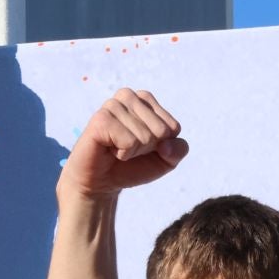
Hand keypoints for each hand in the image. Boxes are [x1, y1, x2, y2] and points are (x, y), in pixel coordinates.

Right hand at [58, 88, 188, 198]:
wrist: (102, 182)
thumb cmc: (133, 165)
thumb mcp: (166, 160)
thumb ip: (179, 150)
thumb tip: (166, 145)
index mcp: (145, 99)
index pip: (173, 128)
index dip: (162, 146)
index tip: (143, 147)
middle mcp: (128, 96)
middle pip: (160, 131)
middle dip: (148, 149)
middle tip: (128, 149)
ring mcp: (112, 105)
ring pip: (145, 136)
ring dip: (133, 152)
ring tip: (117, 148)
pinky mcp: (100, 119)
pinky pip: (128, 141)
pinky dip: (123, 153)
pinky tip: (109, 149)